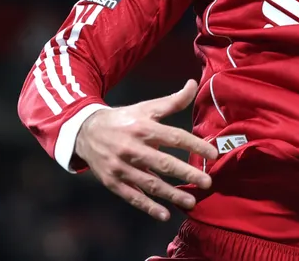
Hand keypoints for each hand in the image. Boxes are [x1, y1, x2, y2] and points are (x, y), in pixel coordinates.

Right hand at [75, 79, 219, 221]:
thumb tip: (194, 84)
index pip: (174, 137)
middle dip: (187, 173)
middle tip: (207, 182)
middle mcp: (132, 148)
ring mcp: (121, 167)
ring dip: (172, 194)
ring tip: (192, 201)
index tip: (213, 153)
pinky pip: (132, 197)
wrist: (86, 131)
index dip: (195, 145)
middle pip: (163, 163)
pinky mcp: (113, 181)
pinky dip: (148, 207)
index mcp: (143, 127)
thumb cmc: (124, 119)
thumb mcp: (145, 107)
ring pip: (150, 183)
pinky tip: (165, 214)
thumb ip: (172, 101)